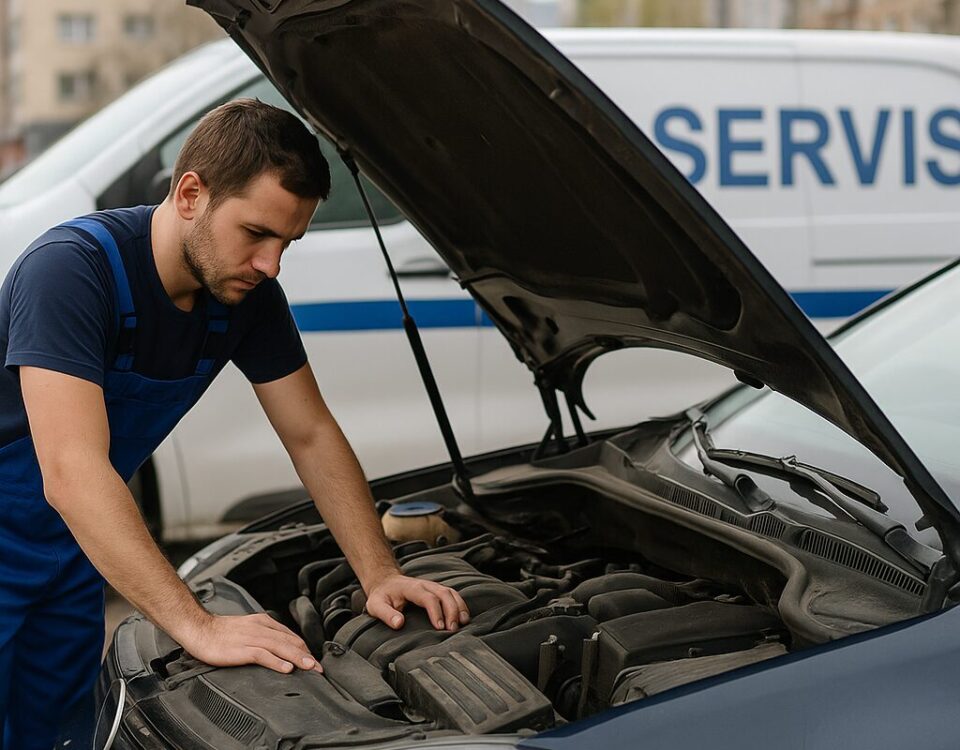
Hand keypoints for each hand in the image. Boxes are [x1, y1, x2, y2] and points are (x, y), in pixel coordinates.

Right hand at [178, 612, 322, 673]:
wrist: (199, 628)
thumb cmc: (221, 632)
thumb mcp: (248, 629)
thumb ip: (264, 636)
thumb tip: (280, 648)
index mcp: (264, 622)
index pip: (290, 636)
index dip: (304, 649)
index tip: (314, 661)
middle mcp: (261, 628)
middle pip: (290, 642)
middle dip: (307, 655)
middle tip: (319, 669)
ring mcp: (252, 637)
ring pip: (281, 647)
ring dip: (298, 658)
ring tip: (310, 668)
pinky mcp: (242, 648)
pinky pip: (263, 655)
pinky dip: (277, 661)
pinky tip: (286, 668)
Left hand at [365, 572, 470, 630]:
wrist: (385, 582)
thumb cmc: (382, 596)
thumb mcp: (376, 605)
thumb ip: (386, 614)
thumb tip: (399, 623)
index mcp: (411, 588)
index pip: (428, 598)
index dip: (436, 612)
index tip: (440, 627)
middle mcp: (425, 585)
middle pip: (444, 594)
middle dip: (452, 611)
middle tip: (453, 629)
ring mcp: (432, 586)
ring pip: (451, 593)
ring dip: (459, 607)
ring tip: (463, 623)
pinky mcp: (436, 591)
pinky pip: (452, 595)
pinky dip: (460, 605)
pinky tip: (464, 617)